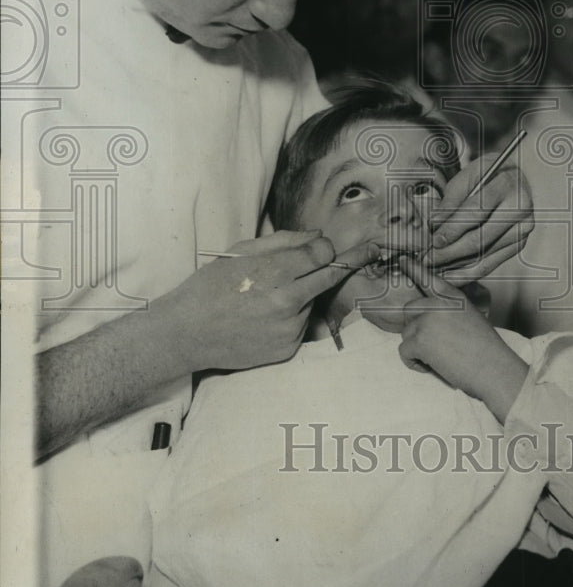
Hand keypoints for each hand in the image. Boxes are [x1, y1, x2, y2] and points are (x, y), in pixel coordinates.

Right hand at [162, 231, 379, 372]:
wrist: (186, 333)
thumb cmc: (210, 286)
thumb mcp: (241, 252)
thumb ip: (284, 242)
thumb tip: (319, 237)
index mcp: (274, 271)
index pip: (322, 254)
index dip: (326, 248)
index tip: (329, 246)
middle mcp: (287, 301)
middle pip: (331, 276)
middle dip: (349, 262)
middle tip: (372, 249)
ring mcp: (289, 328)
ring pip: (313, 301)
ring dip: (304, 294)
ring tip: (269, 296)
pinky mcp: (286, 349)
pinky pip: (303, 325)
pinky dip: (294, 317)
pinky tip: (266, 317)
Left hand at [397, 260, 527, 418]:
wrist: (494, 369)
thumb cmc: (486, 350)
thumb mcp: (471, 317)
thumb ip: (450, 309)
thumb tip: (430, 314)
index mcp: (453, 296)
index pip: (428, 278)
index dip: (412, 267)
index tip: (400, 258)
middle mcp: (438, 303)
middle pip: (409, 309)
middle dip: (415, 327)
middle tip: (433, 344)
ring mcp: (427, 320)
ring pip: (406, 333)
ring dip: (417, 347)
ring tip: (440, 357)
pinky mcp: (419, 339)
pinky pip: (404, 351)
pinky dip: (414, 362)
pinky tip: (432, 366)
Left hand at [425, 160, 533, 281]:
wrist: (510, 178)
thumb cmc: (483, 175)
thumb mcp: (465, 177)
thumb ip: (450, 200)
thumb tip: (433, 225)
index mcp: (506, 184)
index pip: (476, 211)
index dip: (452, 228)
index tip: (433, 240)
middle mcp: (520, 208)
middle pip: (480, 238)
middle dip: (449, 252)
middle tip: (426, 259)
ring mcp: (522, 229)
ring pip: (484, 255)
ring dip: (455, 265)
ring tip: (432, 268)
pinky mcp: (519, 244)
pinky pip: (490, 263)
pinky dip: (467, 272)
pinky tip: (449, 274)